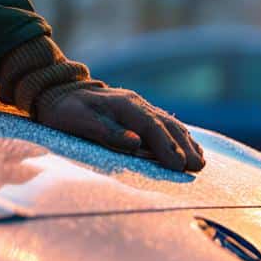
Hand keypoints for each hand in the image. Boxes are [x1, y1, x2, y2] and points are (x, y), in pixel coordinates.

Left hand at [39, 86, 204, 171]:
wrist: (60, 92)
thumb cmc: (67, 111)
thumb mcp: (79, 121)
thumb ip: (107, 131)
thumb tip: (135, 142)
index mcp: (125, 106)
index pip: (152, 127)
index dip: (167, 147)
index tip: (178, 166)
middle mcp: (138, 104)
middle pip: (168, 126)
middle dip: (184, 148)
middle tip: (197, 168)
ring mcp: (142, 107)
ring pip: (171, 125)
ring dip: (187, 143)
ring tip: (200, 162)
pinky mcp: (141, 114)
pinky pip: (167, 125)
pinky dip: (181, 137)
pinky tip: (191, 147)